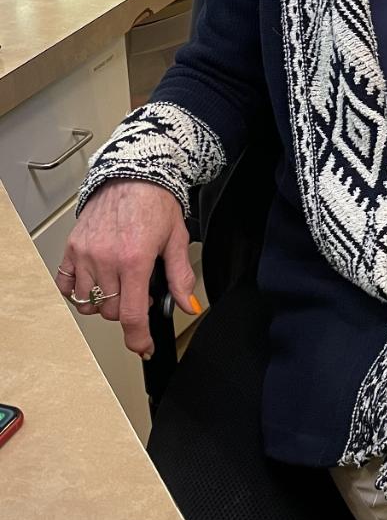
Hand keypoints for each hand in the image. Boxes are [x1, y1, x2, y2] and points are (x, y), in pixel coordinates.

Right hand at [55, 180, 198, 357]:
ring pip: (89, 303)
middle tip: (140, 292)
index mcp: (134, 260)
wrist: (133, 172)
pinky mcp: (73, 247)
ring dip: (105, 302)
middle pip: (112, 311)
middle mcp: (106, 260)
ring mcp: (85, 254)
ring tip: (119, 284)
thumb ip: (180, 277)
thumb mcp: (176, 239)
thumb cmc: (155, 201)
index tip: (143, 346)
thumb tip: (188, 305)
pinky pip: (66, 284)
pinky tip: (95, 282)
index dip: (138, 338)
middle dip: (128, 309)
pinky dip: (78, 291)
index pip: (132, 315)